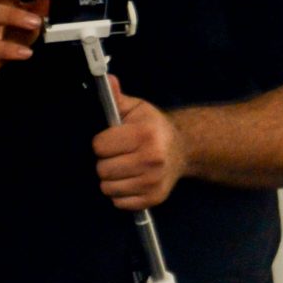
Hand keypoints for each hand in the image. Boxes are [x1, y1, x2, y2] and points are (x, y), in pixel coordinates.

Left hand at [93, 77, 187, 210]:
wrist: (183, 149)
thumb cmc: (153, 128)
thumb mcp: (137, 109)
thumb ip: (117, 98)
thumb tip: (107, 80)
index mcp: (144, 135)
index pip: (99, 146)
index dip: (103, 142)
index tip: (114, 140)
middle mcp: (151, 159)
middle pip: (102, 169)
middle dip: (107, 162)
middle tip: (121, 155)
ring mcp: (153, 181)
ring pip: (108, 188)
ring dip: (112, 179)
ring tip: (125, 168)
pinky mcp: (154, 198)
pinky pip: (120, 202)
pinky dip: (121, 194)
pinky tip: (131, 181)